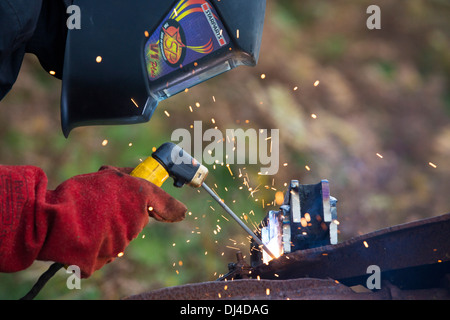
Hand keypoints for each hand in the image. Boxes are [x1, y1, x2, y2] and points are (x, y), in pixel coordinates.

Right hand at [37, 166, 186, 276]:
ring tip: (92, 215)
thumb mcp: (107, 175)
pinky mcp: (113, 254)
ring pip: (126, 231)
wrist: (55, 219)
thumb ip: (126, 175)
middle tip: (107, 203)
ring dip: (114, 224)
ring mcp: (126, 238)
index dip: (172, 208)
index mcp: (140, 195)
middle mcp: (138, 218)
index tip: (179, 212)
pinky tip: (88, 229)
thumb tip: (136, 173)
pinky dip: (102, 238)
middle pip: (141, 217)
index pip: (166, 204)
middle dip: (128, 211)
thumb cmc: (80, 193)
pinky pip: (112, 245)